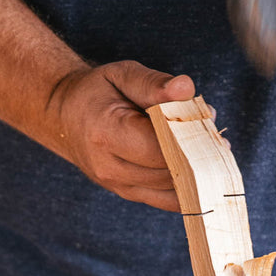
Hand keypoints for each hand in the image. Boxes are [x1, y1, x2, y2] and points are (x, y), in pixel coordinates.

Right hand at [47, 61, 195, 210]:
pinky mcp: (129, 194)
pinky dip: (189, 186)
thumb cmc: (97, 92)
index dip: (188, 136)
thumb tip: (186, 89)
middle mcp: (109, 167)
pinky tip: (198, 166)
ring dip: (196, 170)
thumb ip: (154, 84)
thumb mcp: (122, 75)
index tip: (204, 120)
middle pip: (169, 171)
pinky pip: (168, 200)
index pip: (160, 146)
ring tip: (206, 145)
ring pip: (173, 190)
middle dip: (196, 153)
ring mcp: (118, 186)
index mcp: (105, 133)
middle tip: (211, 132)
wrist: (64, 117)